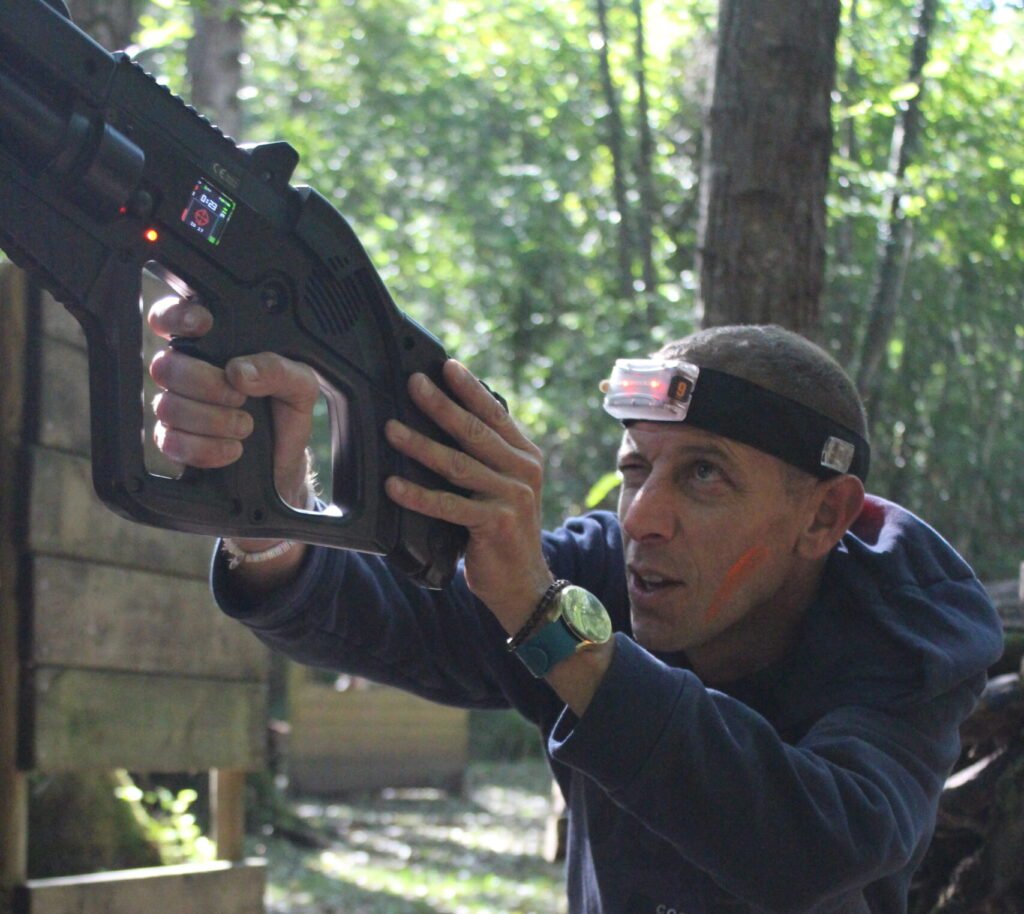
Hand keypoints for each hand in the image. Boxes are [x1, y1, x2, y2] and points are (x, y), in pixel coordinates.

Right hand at [147, 296, 319, 514]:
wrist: (284, 462)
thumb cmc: (287, 414)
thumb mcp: (300, 386)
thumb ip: (278, 369)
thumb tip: (241, 372)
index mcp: (213, 349)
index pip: (172, 318)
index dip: (176, 315)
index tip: (203, 325)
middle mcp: (188, 374)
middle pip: (165, 366)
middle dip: (206, 384)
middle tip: (240, 398)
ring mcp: (177, 409)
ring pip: (168, 406)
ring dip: (212, 420)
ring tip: (245, 427)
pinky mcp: (173, 443)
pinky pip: (171, 441)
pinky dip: (206, 449)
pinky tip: (232, 449)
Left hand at [383, 360, 553, 630]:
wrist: (523, 582)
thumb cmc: (504, 531)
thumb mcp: (504, 486)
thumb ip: (487, 457)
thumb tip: (448, 421)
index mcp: (524, 456)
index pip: (495, 413)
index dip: (470, 388)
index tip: (447, 366)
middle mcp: (523, 471)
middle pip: (475, 431)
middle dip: (441, 404)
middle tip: (413, 383)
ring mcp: (511, 496)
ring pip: (458, 464)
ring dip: (421, 445)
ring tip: (391, 430)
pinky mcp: (496, 523)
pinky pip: (448, 505)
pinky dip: (418, 495)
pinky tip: (394, 486)